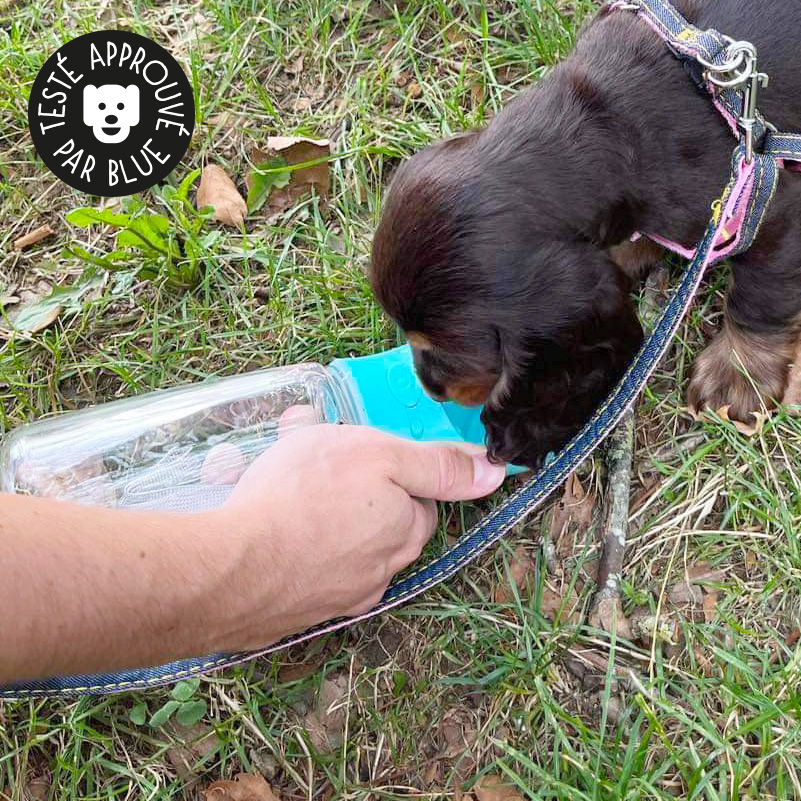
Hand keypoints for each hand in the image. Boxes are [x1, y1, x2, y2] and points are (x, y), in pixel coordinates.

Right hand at [205, 424, 506, 651]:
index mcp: (404, 533)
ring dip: (322, 521)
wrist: (231, 569)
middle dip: (360, 497)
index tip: (363, 460)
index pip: (419, 502)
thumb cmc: (304, 497)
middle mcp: (379, 573)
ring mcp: (337, 597)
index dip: (395, 474)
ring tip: (281, 493)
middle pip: (382, 528)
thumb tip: (496, 470)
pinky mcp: (297, 612)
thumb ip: (438, 464)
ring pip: (341, 549)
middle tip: (319, 470)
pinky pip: (305, 571)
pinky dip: (292, 548)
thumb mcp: (379, 455)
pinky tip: (264, 527)